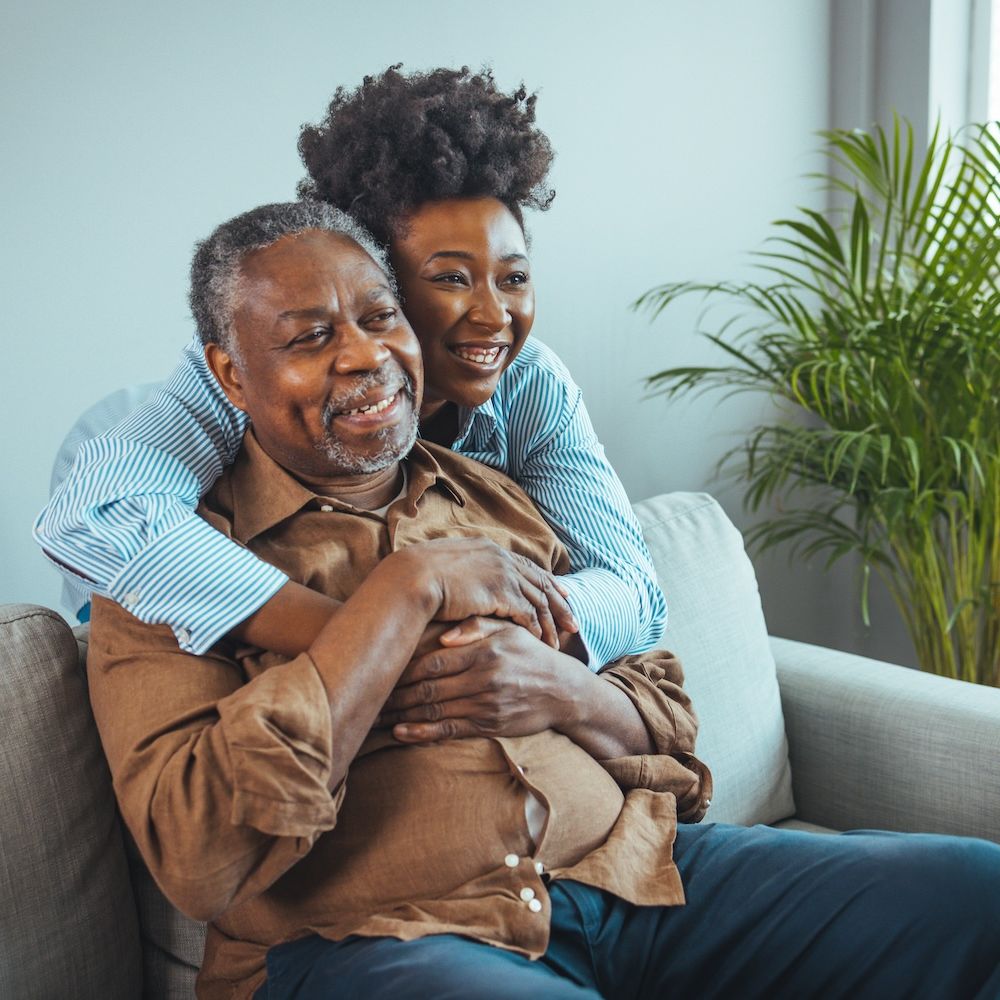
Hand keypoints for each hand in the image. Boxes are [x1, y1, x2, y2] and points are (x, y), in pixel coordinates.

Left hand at [378, 618, 581, 741]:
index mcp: (484, 651)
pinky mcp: (489, 725)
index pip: (433, 661)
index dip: (403, 667)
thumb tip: (443, 634)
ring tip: (375, 715)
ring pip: (434, 710)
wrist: (563, 690)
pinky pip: (449, 730)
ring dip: (401, 715)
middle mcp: (483, 678)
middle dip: (395, 694)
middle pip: (428, 688)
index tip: (381, 667)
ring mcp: (486, 704)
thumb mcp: (509, 630)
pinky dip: (422, 733)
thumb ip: (477, 626)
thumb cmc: (530, 654)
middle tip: (369, 694)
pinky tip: (401, 732)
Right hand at [395, 538, 576, 648]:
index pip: (526, 565)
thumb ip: (461, 572)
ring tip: (561, 641)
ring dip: (551, 622)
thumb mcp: (443, 567)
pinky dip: (537, 629)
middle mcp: (501, 558)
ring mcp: (503, 573)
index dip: (545, 580)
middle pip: (541, 582)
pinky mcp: (501, 592)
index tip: (561, 592)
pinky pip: (528, 613)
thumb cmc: (416, 577)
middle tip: (574, 622)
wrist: (410, 579)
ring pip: (539, 600)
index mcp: (488, 548)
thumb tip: (460, 581)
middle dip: (559, 603)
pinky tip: (543, 643)